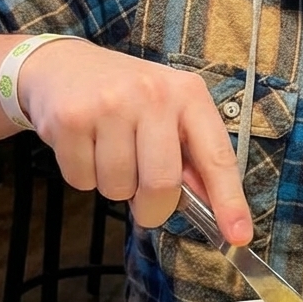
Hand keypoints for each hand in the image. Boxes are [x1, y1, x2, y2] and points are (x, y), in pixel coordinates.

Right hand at [18, 40, 251, 243]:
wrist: (62, 65)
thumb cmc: (127, 96)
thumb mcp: (169, 112)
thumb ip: (191, 156)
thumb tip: (211, 206)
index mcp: (188, 94)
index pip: (217, 157)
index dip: (229, 201)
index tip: (239, 236)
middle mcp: (153, 95)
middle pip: (161, 184)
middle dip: (153, 207)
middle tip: (144, 200)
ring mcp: (110, 104)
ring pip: (118, 188)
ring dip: (114, 187)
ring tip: (110, 153)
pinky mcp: (71, 119)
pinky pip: (82, 181)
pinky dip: (84, 176)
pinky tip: (86, 146)